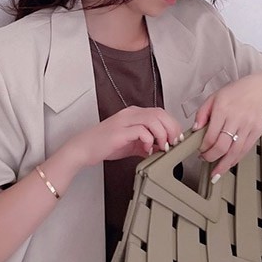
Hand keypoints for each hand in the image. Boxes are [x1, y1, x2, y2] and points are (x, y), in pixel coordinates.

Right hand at [65, 106, 183, 166]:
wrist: (84, 149)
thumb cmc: (104, 145)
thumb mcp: (131, 144)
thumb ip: (146, 144)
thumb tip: (162, 149)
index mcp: (134, 114)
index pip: (160, 112)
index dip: (172, 124)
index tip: (177, 138)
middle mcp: (130, 114)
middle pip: (159, 113)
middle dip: (171, 129)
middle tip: (173, 143)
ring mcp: (124, 121)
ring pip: (153, 120)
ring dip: (162, 135)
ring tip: (162, 147)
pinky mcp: (119, 132)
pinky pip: (141, 131)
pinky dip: (149, 140)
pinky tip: (147, 149)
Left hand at [194, 73, 261, 178]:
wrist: (260, 90)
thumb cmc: (235, 93)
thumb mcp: (213, 97)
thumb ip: (202, 114)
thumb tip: (194, 130)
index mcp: (223, 109)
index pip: (211, 135)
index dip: (204, 147)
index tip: (200, 151)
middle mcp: (236, 119)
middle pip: (223, 146)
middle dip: (211, 157)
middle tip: (205, 160)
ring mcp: (248, 126)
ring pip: (235, 151)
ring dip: (224, 165)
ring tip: (216, 172)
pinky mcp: (257, 132)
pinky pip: (245, 150)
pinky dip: (236, 159)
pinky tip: (229, 164)